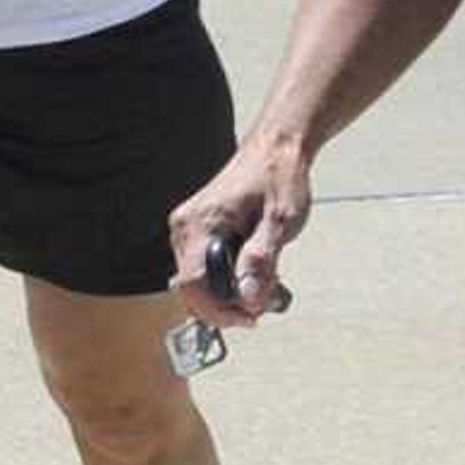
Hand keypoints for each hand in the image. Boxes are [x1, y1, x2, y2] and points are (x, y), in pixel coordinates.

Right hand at [167, 138, 307, 335]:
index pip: (192, 284)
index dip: (219, 309)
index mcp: (200, 224)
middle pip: (193, 289)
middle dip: (230, 305)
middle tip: (267, 301)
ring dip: (233, 294)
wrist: (277, 149)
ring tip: (269, 285)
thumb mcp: (279, 221)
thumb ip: (262, 261)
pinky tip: (256, 272)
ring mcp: (189, 231)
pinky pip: (206, 270)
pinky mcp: (199, 233)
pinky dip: (231, 280)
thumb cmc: (278, 177)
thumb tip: (249, 297)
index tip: (251, 315)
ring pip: (201, 283)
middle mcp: (185, 228)